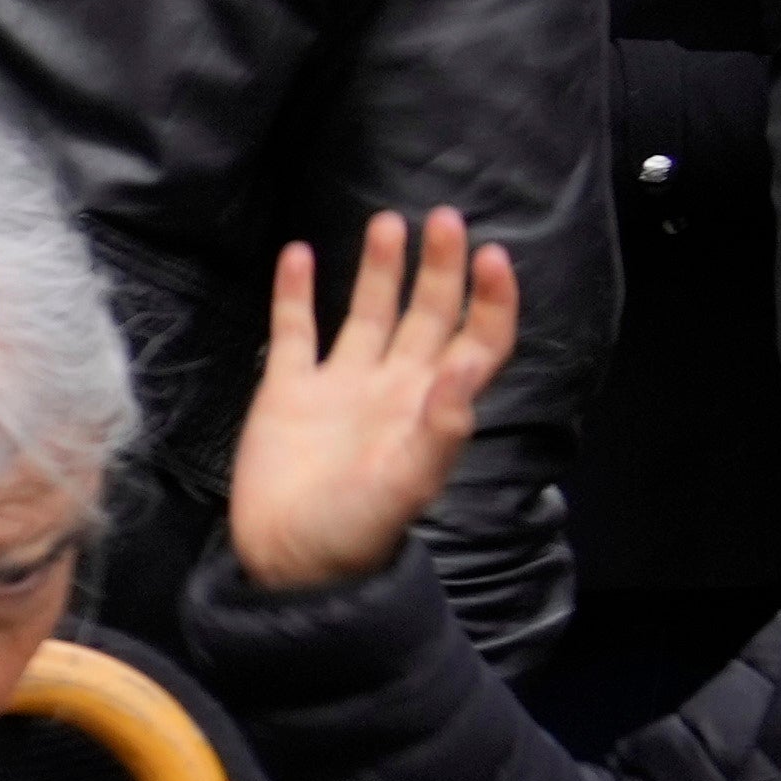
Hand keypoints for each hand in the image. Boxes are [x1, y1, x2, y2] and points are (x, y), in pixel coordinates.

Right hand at [228, 209, 520, 593]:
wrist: (288, 561)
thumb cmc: (356, 529)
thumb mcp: (407, 483)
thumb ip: (440, 425)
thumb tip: (464, 362)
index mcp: (430, 406)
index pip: (475, 342)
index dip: (490, 301)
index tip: (492, 256)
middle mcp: (391, 387)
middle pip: (426, 315)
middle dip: (439, 267)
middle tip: (444, 219)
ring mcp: (339, 386)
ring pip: (366, 313)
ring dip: (379, 269)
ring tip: (386, 223)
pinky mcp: (288, 392)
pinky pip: (295, 332)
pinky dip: (296, 293)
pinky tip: (301, 254)